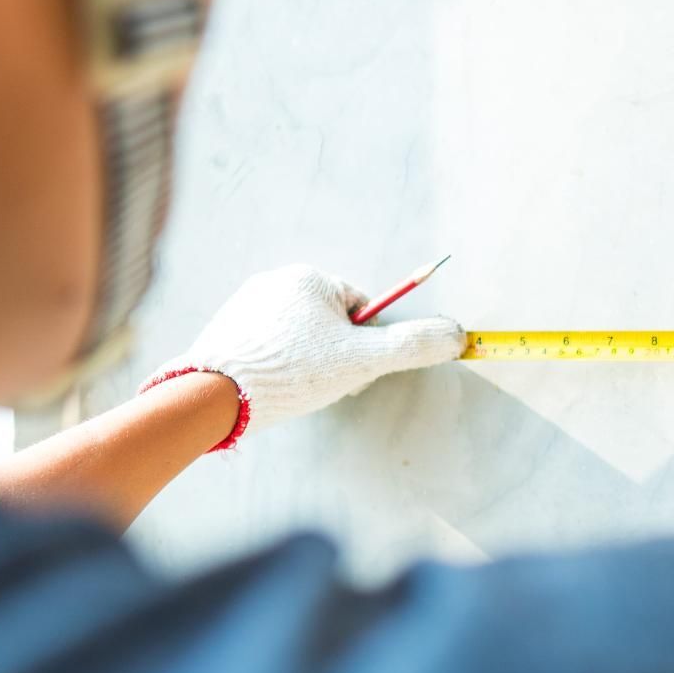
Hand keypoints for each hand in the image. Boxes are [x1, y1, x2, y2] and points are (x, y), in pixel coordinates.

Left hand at [142, 264, 463, 449]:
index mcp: (309, 277)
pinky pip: (271, 346)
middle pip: (331, 323)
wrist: (215, 394)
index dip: (364, 344)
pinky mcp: (227, 328)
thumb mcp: (363, 361)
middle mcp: (276, 281)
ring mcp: (247, 304)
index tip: (349, 369)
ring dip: (309, 364)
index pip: (360, 309)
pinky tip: (272, 388)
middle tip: (324, 384)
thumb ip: (413, 346)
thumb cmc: (293, 373)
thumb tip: (458, 335)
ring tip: (295, 388)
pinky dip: (279, 367)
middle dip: (336, 356)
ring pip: (301, 337)